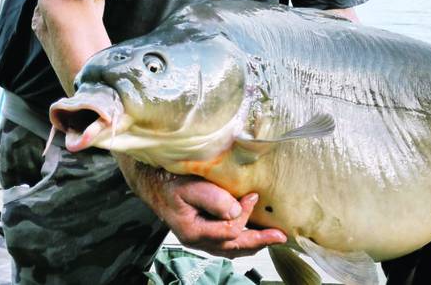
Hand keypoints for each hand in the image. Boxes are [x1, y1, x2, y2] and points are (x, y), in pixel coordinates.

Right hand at [115, 154, 285, 256]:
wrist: (150, 181)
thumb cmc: (168, 180)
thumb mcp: (189, 185)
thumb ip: (212, 198)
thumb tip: (236, 210)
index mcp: (193, 230)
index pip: (229, 230)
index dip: (245, 215)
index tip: (253, 196)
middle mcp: (197, 239)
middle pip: (233, 246)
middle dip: (259, 241)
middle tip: (280, 236)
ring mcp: (198, 239)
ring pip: (230, 248)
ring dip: (252, 244)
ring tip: (271, 239)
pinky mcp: (201, 233)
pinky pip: (224, 244)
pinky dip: (240, 241)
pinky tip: (251, 236)